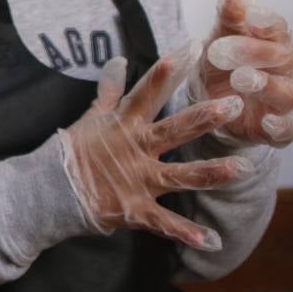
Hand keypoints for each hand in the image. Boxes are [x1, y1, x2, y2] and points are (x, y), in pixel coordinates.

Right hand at [59, 47, 254, 251]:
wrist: (49, 192)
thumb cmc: (72, 153)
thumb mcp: (91, 118)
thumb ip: (110, 92)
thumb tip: (118, 61)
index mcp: (124, 126)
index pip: (146, 94)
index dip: (166, 73)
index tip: (189, 50)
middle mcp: (135, 151)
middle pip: (173, 131)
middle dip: (203, 119)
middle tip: (233, 106)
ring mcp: (137, 181)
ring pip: (179, 176)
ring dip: (210, 173)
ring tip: (243, 168)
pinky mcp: (136, 210)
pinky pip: (165, 223)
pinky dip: (187, 233)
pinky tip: (212, 240)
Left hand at [191, 0, 292, 147]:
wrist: (215, 106)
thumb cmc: (224, 65)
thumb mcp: (220, 38)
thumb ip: (230, 15)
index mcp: (274, 43)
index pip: (276, 27)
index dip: (265, 21)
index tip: (249, 15)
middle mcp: (286, 70)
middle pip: (280, 56)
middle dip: (252, 51)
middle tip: (220, 50)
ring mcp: (284, 100)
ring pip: (285, 92)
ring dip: (265, 85)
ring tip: (240, 78)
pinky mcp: (279, 129)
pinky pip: (285, 130)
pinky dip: (279, 127)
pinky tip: (267, 122)